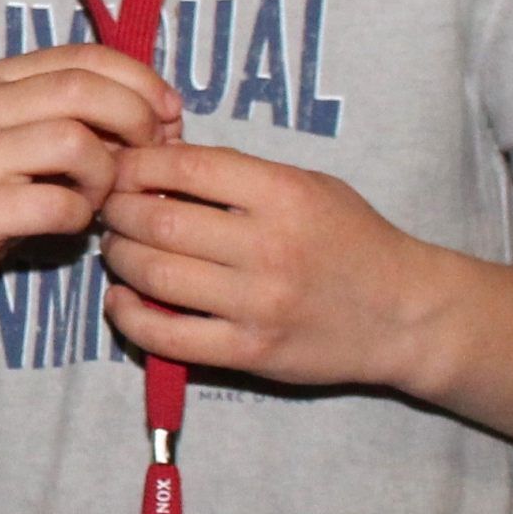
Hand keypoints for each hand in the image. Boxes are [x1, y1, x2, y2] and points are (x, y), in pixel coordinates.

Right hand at [0, 48, 175, 316]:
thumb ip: (80, 116)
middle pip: (85, 90)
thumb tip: (164, 114)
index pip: (86, 56)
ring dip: (107, 176)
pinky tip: (71, 224)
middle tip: (148, 160)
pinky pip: (60, 204)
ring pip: (76, 143)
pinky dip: (82, 217)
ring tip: (96, 197)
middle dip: (137, 122)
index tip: (169, 116)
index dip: (142, 82)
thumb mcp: (23, 137)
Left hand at [98, 141, 445, 388]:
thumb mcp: (307, 186)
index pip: (185, 167)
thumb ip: (240, 176)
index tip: (121, 167)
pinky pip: (167, 336)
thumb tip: (159, 161)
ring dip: (119, 257)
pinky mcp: (250, 352)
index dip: (137, 163)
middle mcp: (269, 247)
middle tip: (109, 208)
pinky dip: (129, 315)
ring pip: (154, 274)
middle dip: (117, 210)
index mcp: (284, 194)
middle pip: (158, 221)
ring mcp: (258, 303)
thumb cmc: (351, 239)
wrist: (404, 313)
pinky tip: (121, 298)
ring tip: (116, 247)